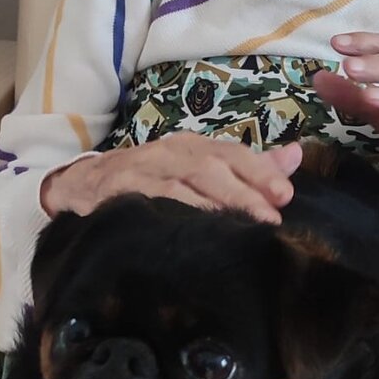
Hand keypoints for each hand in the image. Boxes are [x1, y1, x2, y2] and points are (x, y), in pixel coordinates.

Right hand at [40, 135, 302, 221]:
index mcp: (192, 147)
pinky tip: (192, 231)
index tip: (285, 195)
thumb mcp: (199, 168)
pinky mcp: (119, 194)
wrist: (82, 186)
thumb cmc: (151, 179)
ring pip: (183, 185)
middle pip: (211, 168)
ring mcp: (143, 172)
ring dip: (214, 206)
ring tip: (241, 228)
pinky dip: (173, 214)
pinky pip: (150, 203)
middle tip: (270, 218)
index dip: (259, 171)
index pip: (232, 154)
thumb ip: (247, 167)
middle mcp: (169, 154)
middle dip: (243, 192)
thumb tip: (296, 156)